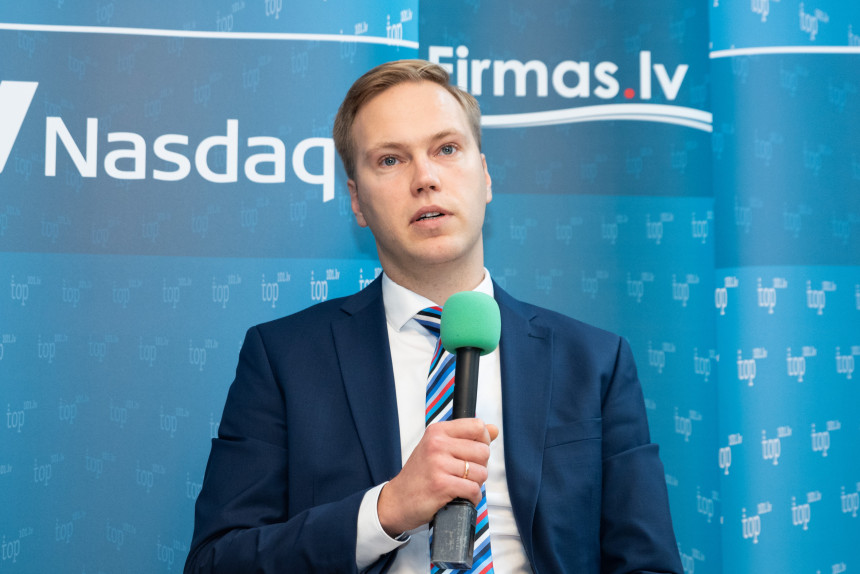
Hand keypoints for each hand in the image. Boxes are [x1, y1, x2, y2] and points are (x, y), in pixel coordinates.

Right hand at [377, 419, 498, 536]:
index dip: (483, 441)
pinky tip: (460, 496)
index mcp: (438, 431)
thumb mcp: (439, 448)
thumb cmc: (420, 474)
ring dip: (475, 484)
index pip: (477, 426)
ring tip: (459, 485)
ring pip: (481, 472)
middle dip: (479, 466)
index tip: (473, 453)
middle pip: (483, 451)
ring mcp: (438, 464)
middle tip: (463, 474)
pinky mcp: (441, 485)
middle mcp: (437, 444)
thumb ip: (467, 437)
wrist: (397, 500)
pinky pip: (474, 490)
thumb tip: (494, 429)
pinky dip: (472, 497)